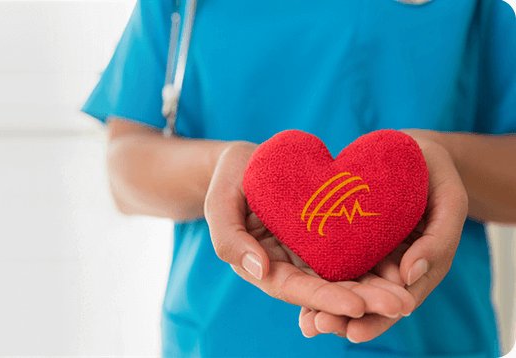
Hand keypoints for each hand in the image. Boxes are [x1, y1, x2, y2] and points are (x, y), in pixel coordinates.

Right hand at [204, 141, 414, 320]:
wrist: (248, 162)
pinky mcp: (327, 235)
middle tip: (403, 305)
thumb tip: (261, 270)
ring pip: (345, 276)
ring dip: (377, 287)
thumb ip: (229, 239)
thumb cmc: (229, 178)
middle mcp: (291, 265)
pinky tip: (404, 268)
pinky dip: (376, 263)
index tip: (357, 305)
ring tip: (411, 295)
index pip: (294, 288)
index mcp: (263, 265)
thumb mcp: (219, 202)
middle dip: (365, 300)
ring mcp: (310, 252)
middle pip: (327, 289)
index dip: (324, 298)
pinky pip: (353, 252)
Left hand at [297, 130, 468, 342]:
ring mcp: (370, 253)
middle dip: (345, 317)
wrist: (407, 150)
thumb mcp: (449, 198)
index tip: (354, 331)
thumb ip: (439, 238)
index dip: (378, 318)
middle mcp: (393, 265)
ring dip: (328, 306)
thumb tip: (410, 276)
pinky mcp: (348, 239)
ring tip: (307, 323)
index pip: (399, 300)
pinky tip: (300, 297)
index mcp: (420, 263)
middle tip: (320, 326)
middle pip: (369, 299)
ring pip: (349, 286)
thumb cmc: (433, 170)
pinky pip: (334, 262)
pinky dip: (319, 280)